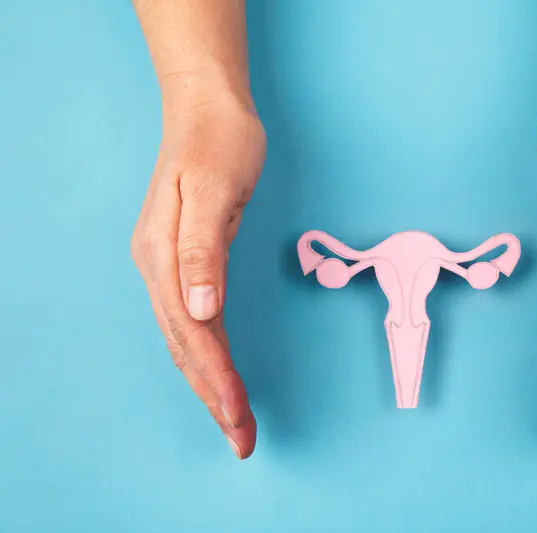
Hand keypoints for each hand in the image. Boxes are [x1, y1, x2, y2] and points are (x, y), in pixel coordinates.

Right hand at [131, 92, 265, 458]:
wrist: (208, 110)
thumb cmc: (219, 144)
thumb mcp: (214, 190)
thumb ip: (202, 251)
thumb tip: (199, 310)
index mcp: (164, 255)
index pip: (192, 331)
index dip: (215, 377)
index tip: (237, 414)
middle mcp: (159, 268)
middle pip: (186, 346)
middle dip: (213, 396)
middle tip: (242, 438)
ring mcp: (168, 267)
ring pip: (187, 340)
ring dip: (209, 383)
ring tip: (233, 420)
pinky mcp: (184, 262)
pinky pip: (192, 321)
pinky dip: (206, 355)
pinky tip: (215, 374)